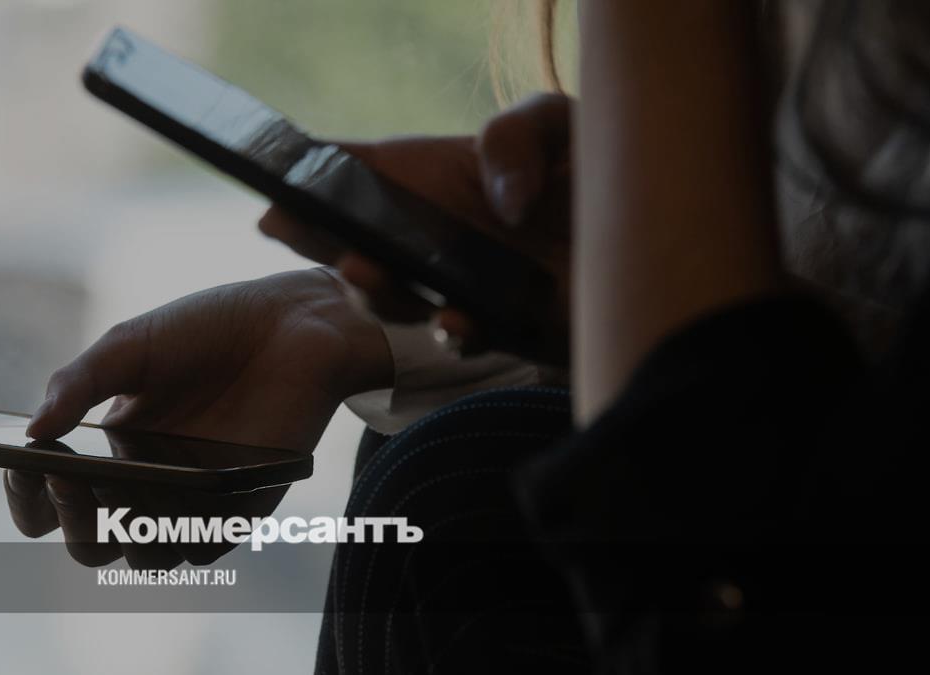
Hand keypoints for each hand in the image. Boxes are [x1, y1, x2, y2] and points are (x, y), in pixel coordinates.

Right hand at [5, 269, 391, 567]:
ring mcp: (194, 501)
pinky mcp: (240, 508)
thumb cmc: (208, 329)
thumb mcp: (131, 344)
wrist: (289, 322)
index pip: (51, 496)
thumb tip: (33, 430)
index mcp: (109, 447)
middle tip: (67, 476)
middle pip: (91, 542)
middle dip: (69, 522)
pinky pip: (204, 547)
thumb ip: (79, 382)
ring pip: (145, 557)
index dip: (27, 495)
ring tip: (119, 488)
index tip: (21, 467)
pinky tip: (175, 494)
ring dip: (122, 535)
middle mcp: (147, 483)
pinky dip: (183, 533)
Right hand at [258, 93, 572, 360]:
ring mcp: (459, 282)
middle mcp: (435, 231)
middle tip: (288, 227)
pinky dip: (452, 330)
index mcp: (435, 173)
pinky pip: (458, 336)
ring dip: (373, 288)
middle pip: (354, 237)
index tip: (273, 189)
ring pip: (392, 295)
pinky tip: (459, 319)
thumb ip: (516, 135)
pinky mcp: (498, 327)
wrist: (656, 249)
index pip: (357, 171)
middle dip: (315, 236)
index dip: (308, 179)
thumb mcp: (560, 124)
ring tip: (365, 268)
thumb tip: (500, 203)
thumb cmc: (602, 171)